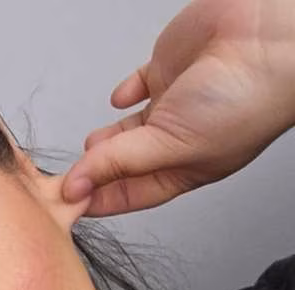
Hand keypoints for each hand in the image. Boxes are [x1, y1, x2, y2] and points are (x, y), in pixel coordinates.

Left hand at [62, 0, 294, 215]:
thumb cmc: (241, 102)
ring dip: (105, 140)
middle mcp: (177, 142)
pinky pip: (138, 87)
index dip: (100, 200)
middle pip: (125, 164)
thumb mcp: (169, 145)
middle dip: (95, 173)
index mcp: (185, 170)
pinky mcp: (167, 69)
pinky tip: (116, 102)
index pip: (133, 194)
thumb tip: (75, 187)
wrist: (269, 40)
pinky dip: (124, 96)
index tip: (68, 205)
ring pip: (126, 130)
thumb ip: (118, 163)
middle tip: (64, 179)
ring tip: (86, 148)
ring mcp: (172, 105)